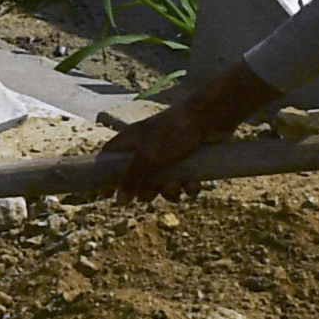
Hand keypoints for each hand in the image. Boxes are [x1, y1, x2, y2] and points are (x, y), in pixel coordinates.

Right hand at [102, 101, 225, 195]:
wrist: (210, 118)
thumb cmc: (174, 132)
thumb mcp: (148, 157)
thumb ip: (132, 178)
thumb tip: (119, 200)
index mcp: (131, 141)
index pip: (109, 158)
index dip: (108, 176)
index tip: (109, 194)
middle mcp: (147, 149)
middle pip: (139, 180)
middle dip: (149, 191)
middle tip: (155, 191)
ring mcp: (168, 155)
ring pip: (163, 184)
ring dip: (171, 190)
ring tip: (179, 184)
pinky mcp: (188, 161)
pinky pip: (184, 182)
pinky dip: (189, 186)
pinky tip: (194, 182)